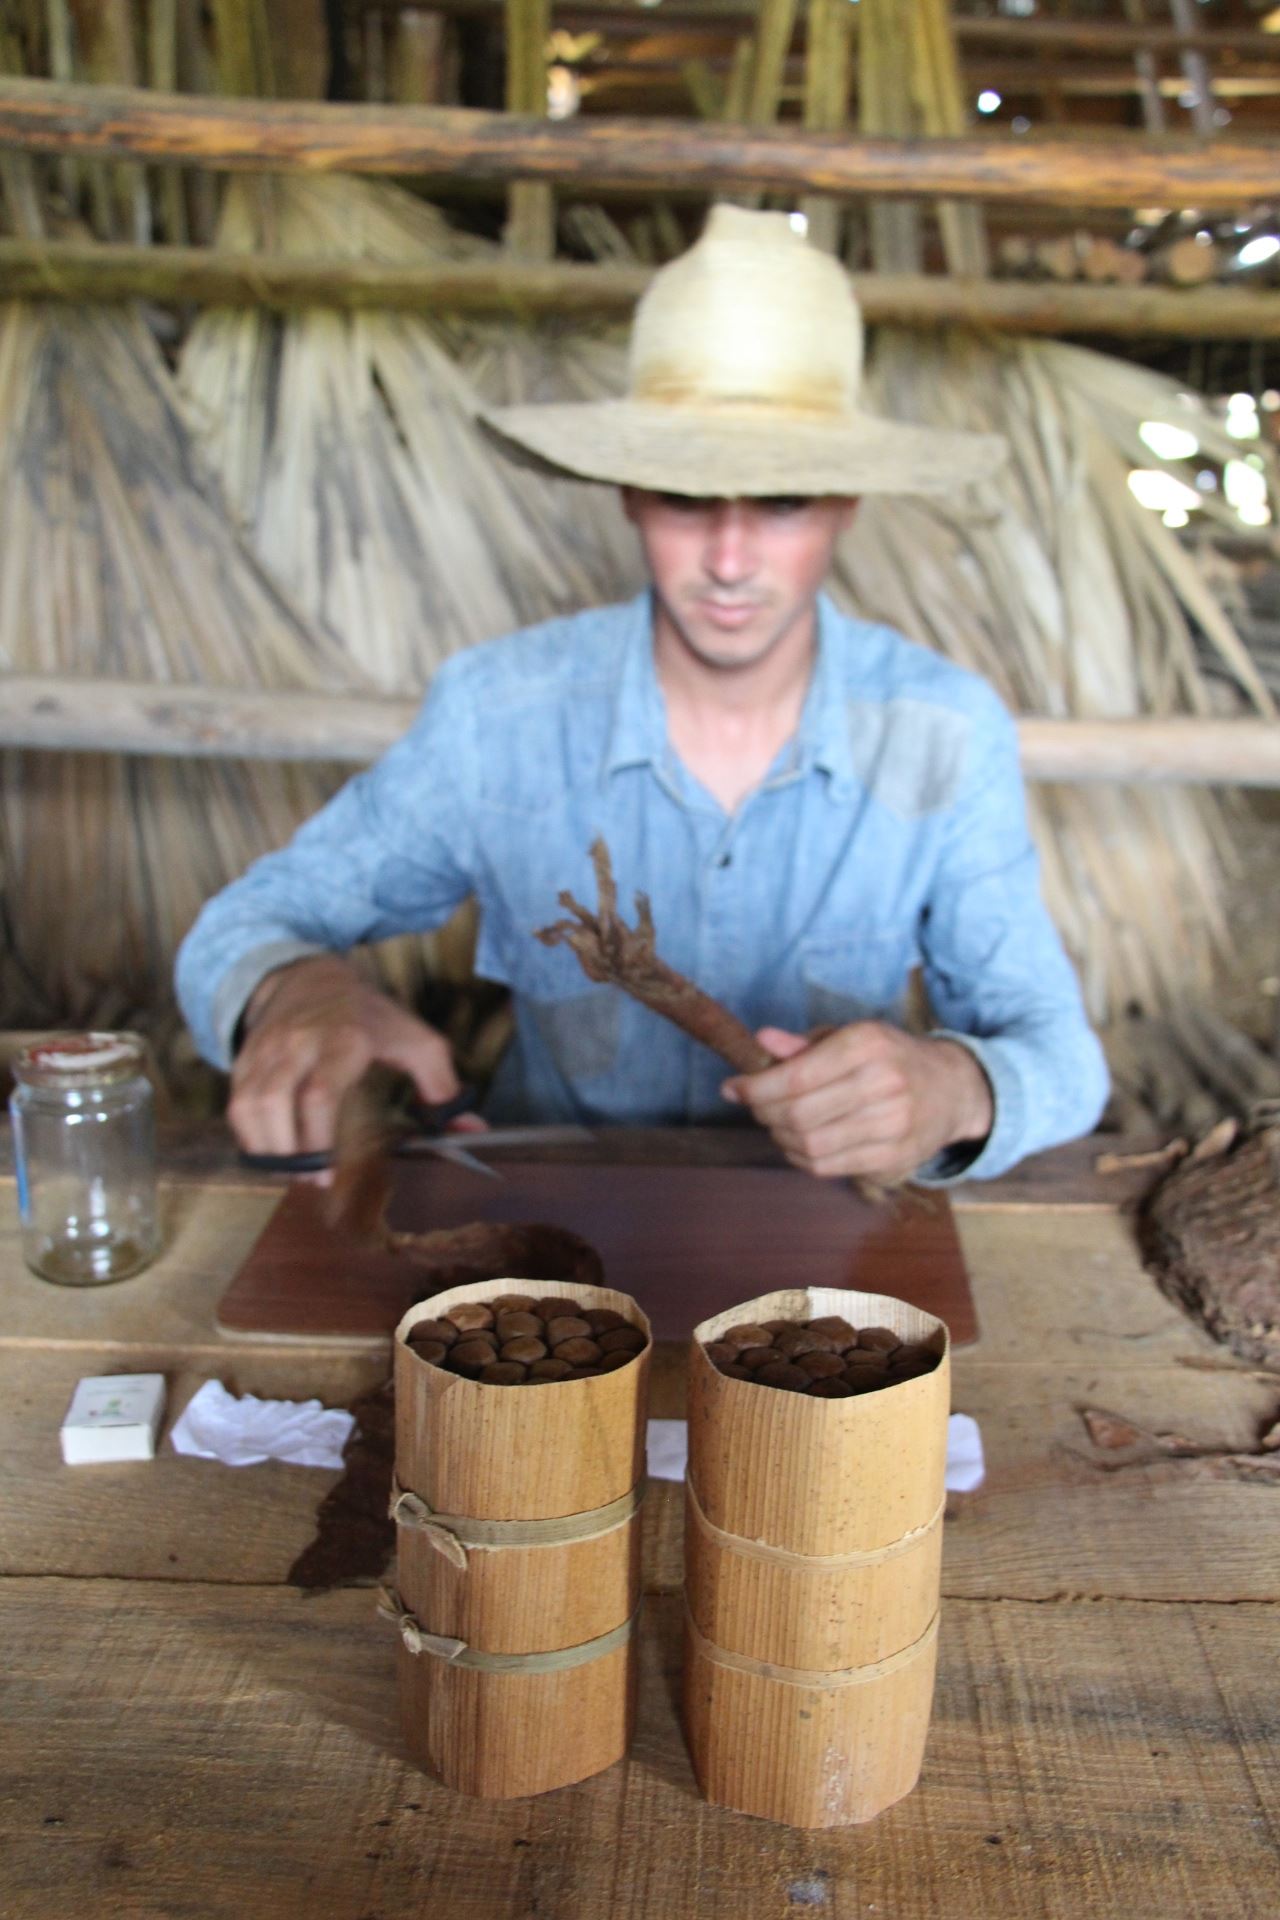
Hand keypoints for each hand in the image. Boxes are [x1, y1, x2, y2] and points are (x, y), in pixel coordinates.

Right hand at [228, 955, 461, 1161]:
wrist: (307, 976)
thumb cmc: (365, 1016)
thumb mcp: (413, 1039)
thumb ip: (442, 1086)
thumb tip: (472, 1131)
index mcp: (343, 1039)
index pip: (319, 1094)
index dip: (318, 1140)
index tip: (328, 1174)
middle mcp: (297, 1044)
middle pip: (275, 1104)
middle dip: (289, 1153)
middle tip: (311, 1180)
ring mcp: (266, 1051)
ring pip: (249, 1107)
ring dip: (266, 1149)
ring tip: (292, 1171)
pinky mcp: (243, 1060)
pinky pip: (236, 1105)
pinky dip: (250, 1137)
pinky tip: (273, 1152)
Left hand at [723, 1022, 993, 1182]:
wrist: (952, 1089)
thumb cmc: (891, 1058)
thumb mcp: (852, 1037)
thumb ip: (803, 1044)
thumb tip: (760, 1042)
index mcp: (868, 1045)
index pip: (797, 1076)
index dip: (756, 1087)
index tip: (733, 1088)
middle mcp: (884, 1084)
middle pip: (798, 1114)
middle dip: (763, 1113)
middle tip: (755, 1106)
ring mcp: (893, 1126)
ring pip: (810, 1146)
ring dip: (780, 1138)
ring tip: (779, 1124)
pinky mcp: (895, 1159)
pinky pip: (829, 1168)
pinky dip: (802, 1158)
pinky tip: (801, 1143)